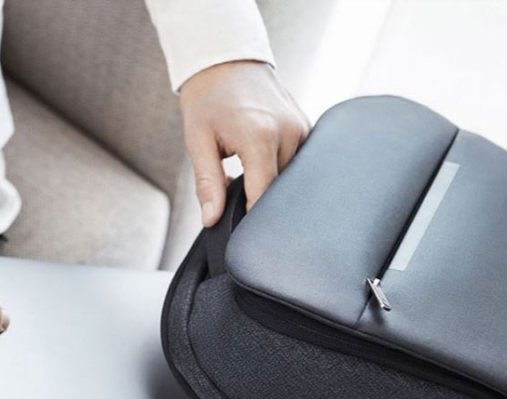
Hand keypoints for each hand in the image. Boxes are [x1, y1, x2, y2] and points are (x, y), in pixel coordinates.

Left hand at [180, 60, 309, 226]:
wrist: (227, 62)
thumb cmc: (209, 100)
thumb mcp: (198, 142)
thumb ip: (207, 184)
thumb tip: (211, 220)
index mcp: (260, 136)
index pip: (263, 197)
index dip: (249, 218)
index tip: (238, 228)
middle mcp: (289, 133)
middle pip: (278, 191)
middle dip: (257, 200)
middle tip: (234, 194)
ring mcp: (303, 130)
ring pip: (289, 180)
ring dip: (268, 184)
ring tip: (245, 170)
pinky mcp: (308, 130)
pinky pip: (296, 164)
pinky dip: (278, 170)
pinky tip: (261, 163)